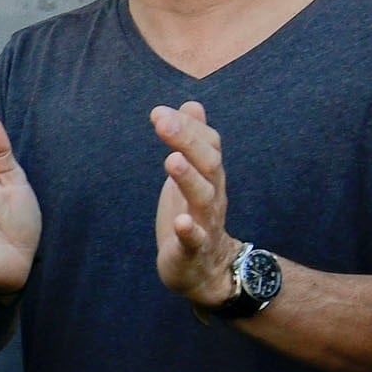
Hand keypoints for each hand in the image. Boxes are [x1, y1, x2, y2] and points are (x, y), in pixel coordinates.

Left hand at [150, 100, 249, 304]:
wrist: (207, 268)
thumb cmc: (194, 214)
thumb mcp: (193, 174)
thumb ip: (193, 140)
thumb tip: (192, 103)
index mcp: (210, 176)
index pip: (208, 144)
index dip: (187, 127)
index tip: (159, 112)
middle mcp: (212, 195)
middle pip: (208, 164)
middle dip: (187, 142)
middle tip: (163, 123)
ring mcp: (205, 223)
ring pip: (203, 198)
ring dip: (188, 178)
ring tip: (171, 160)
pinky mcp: (193, 250)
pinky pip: (195, 239)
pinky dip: (189, 230)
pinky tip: (180, 222)